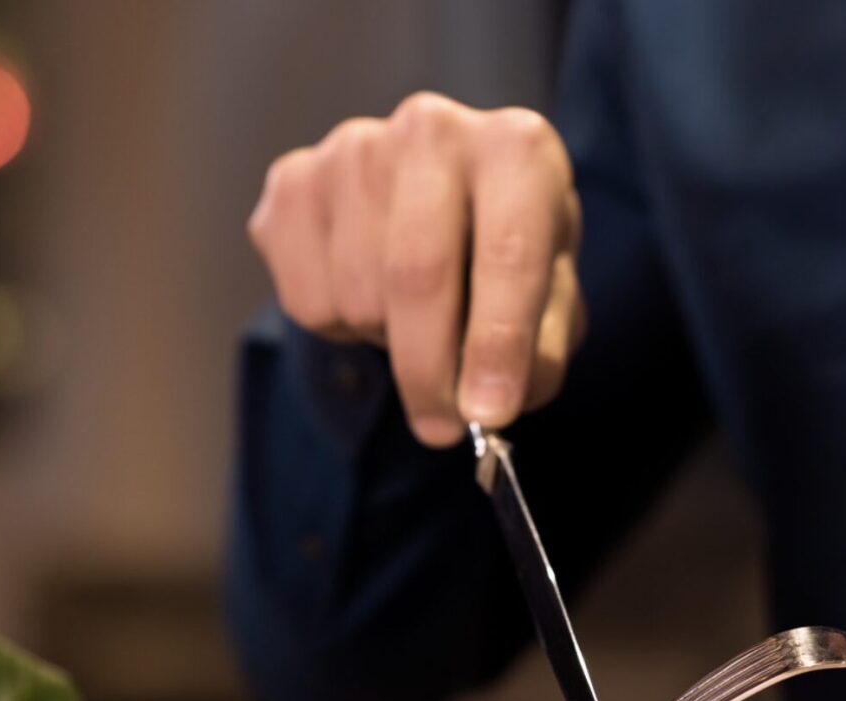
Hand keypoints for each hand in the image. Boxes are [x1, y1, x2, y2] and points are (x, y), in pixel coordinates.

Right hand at [248, 92, 584, 446]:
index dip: (497, 344)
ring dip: (387, 343)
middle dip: (429, 372)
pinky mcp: (294, 182)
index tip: (490, 413)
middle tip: (443, 428)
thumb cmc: (506, 249)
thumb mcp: (551, 296)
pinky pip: (306, 298)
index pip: (507, 253)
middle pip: (416, 275)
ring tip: (416, 323)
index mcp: (517, 149)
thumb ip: (537, 353)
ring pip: (357, 296)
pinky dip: (339, 328)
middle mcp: (432, 129)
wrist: (443, 198)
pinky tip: (369, 295)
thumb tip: (487, 405)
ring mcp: (353, 149)